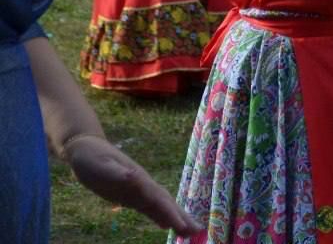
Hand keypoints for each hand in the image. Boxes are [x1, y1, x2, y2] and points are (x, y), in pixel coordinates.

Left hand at [65, 134, 200, 235]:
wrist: (87, 148)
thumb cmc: (91, 157)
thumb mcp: (101, 165)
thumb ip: (117, 172)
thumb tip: (134, 176)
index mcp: (138, 180)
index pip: (158, 199)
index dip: (171, 212)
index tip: (183, 226)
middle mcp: (142, 185)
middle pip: (166, 203)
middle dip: (182, 216)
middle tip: (198, 231)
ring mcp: (138, 190)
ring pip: (160, 206)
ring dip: (175, 217)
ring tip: (189, 231)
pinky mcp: (130, 195)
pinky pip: (149, 208)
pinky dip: (160, 216)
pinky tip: (165, 225)